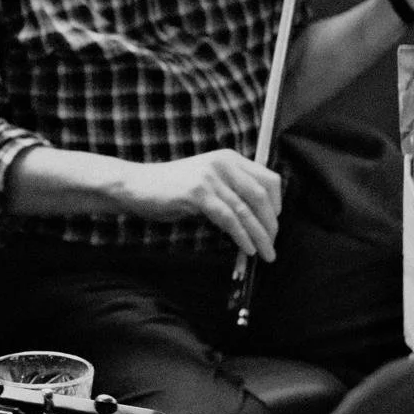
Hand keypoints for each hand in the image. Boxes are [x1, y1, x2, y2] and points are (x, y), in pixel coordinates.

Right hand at [116, 150, 282, 261]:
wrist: (136, 185)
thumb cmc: (170, 187)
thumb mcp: (207, 181)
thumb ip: (230, 190)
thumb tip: (258, 218)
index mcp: (229, 158)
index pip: (269, 179)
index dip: (278, 204)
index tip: (274, 223)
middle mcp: (223, 163)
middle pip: (262, 195)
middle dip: (271, 224)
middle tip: (273, 244)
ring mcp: (210, 177)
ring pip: (246, 209)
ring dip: (260, 235)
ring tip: (267, 254)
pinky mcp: (198, 193)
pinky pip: (228, 218)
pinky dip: (241, 236)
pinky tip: (247, 249)